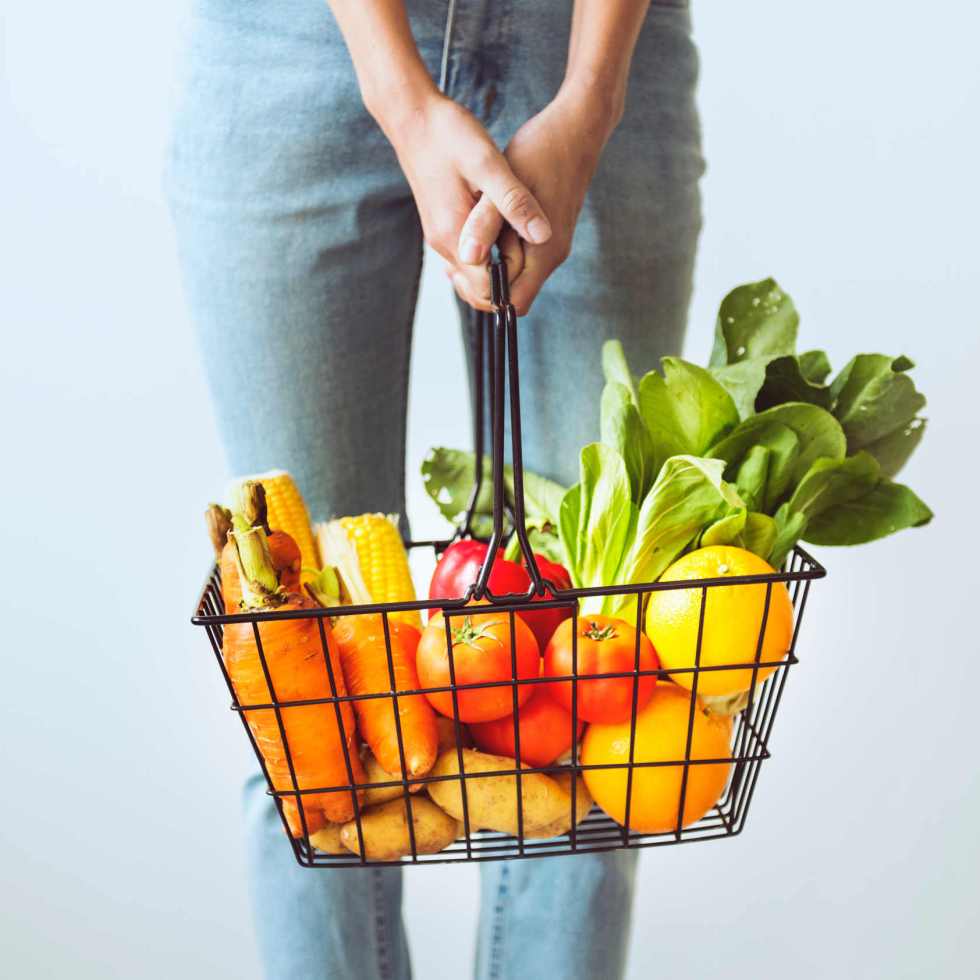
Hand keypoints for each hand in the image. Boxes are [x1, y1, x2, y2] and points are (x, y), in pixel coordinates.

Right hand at [376, 89, 551, 300]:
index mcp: (455, 236)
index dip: (513, 284)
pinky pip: (466, 257)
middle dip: (507, 284)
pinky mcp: (442, 225)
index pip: (486, 291)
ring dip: (498, 269)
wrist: (412, 116)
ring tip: (523, 243)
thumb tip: (543, 236)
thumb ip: (514, 202)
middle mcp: (444, 244)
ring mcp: (441, 236)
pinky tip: (505, 234)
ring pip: (471, 276)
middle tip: (533, 255)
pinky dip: (487, 256)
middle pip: (477, 291)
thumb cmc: (449, 136)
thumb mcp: (489, 164)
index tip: (535, 261)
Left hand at [453, 80, 622, 314]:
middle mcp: (551, 256)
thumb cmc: (542, 150)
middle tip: (458, 249)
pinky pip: (517, 256)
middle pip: (511, 293)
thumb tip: (468, 257)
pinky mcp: (545, 233)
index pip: (512, 303)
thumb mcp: (506, 183)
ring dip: (488, 262)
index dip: (483, 294)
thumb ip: (486, 223)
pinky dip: (497, 247)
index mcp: (544, 253)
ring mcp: (550, 246)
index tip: (459, 267)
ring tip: (467, 234)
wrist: (577, 127)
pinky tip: (480, 224)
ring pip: (512, 274)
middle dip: (482, 280)